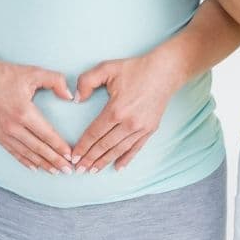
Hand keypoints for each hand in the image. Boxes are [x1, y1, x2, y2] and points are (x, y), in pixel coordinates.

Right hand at [0, 57, 73, 172]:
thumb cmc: (6, 74)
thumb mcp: (33, 72)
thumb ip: (55, 81)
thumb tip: (69, 96)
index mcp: (24, 112)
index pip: (47, 134)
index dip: (60, 146)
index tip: (71, 156)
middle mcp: (12, 126)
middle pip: (38, 148)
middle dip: (55, 160)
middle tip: (68, 170)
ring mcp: (2, 132)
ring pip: (26, 153)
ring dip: (42, 163)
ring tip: (55, 172)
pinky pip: (12, 151)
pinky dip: (25, 160)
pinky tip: (34, 167)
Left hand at [69, 49, 183, 171]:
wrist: (165, 71)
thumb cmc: (134, 68)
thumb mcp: (107, 68)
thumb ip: (86, 81)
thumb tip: (76, 99)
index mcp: (116, 109)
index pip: (95, 133)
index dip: (83, 146)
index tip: (74, 156)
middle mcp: (129, 123)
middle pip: (105, 145)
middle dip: (91, 158)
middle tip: (79, 169)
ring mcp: (141, 128)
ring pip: (119, 149)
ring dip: (105, 161)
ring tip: (93, 170)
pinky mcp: (150, 129)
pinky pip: (136, 148)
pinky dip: (126, 159)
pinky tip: (118, 168)